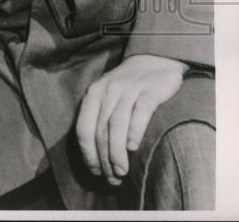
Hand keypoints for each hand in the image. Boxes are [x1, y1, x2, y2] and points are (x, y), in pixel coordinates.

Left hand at [75, 53, 185, 185]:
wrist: (154, 60)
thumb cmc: (128, 86)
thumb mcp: (108, 97)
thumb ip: (101, 118)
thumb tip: (96, 154)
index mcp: (93, 95)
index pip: (83, 128)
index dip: (87, 152)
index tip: (95, 171)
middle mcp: (107, 91)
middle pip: (101, 131)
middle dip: (104, 158)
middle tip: (112, 179)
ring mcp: (128, 90)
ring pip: (117, 125)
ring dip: (117, 151)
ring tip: (121, 171)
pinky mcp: (149, 91)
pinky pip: (139, 112)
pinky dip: (134, 130)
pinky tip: (133, 147)